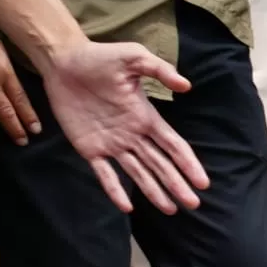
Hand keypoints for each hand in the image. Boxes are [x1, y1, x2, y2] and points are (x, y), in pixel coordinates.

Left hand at [36, 42, 209, 213]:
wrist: (63, 62)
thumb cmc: (99, 57)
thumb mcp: (133, 56)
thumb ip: (159, 69)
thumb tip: (186, 86)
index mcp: (146, 117)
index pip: (173, 145)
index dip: (188, 164)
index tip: (202, 182)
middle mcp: (133, 135)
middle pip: (160, 164)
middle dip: (177, 184)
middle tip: (193, 204)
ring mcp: (112, 143)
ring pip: (138, 173)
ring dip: (154, 192)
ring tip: (170, 210)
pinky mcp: (88, 147)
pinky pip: (104, 173)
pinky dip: (115, 190)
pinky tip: (126, 207)